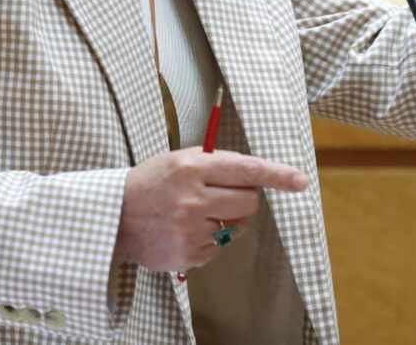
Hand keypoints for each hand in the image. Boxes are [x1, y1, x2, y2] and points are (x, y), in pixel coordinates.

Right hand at [113, 148, 308, 272]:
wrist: (114, 217)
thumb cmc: (152, 183)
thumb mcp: (179, 160)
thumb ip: (215, 164)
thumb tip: (256, 176)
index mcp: (192, 168)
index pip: (246, 170)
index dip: (277, 175)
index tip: (300, 181)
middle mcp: (193, 199)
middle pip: (249, 201)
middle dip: (245, 197)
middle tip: (221, 195)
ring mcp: (191, 230)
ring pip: (237, 225)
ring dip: (225, 218)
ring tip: (195, 212)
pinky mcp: (189, 254)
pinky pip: (220, 245)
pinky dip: (210, 238)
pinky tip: (185, 230)